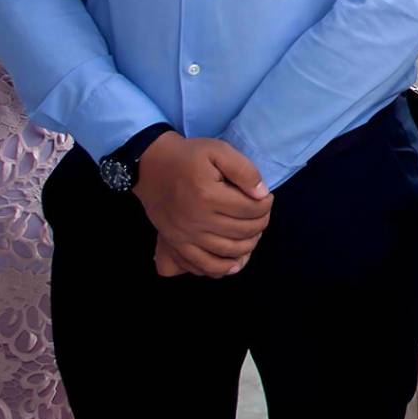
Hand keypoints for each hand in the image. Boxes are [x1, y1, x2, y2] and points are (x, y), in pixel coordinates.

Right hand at [132, 133, 270, 277]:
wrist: (151, 165)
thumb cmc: (188, 156)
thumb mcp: (218, 151)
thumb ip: (244, 170)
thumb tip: (262, 194)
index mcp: (208, 195)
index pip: (251, 209)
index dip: (266, 204)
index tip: (266, 197)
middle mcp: (197, 219)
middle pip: (243, 231)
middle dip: (261, 223)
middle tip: (261, 213)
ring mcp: (185, 235)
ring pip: (228, 251)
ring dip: (249, 245)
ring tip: (252, 231)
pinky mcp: (176, 244)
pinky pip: (203, 265)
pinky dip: (223, 267)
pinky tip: (235, 261)